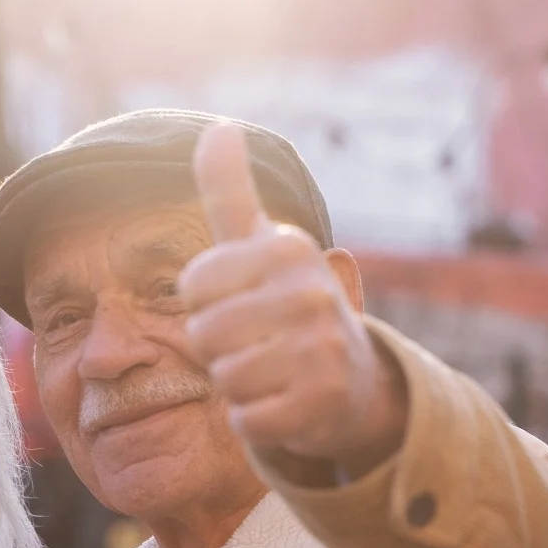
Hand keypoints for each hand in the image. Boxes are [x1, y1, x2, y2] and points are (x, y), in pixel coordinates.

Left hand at [179, 122, 407, 478]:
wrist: (354, 378)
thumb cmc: (287, 304)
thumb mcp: (260, 244)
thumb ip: (229, 191)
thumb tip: (216, 127)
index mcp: (287, 248)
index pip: (192, 287)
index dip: (207, 303)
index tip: (243, 300)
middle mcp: (310, 294)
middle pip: (202, 335)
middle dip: (219, 348)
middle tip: (259, 343)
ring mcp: (322, 351)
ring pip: (223, 378)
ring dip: (238, 384)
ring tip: (273, 370)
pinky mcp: (321, 405)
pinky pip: (246, 420)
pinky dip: (256, 420)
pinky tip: (285, 403)